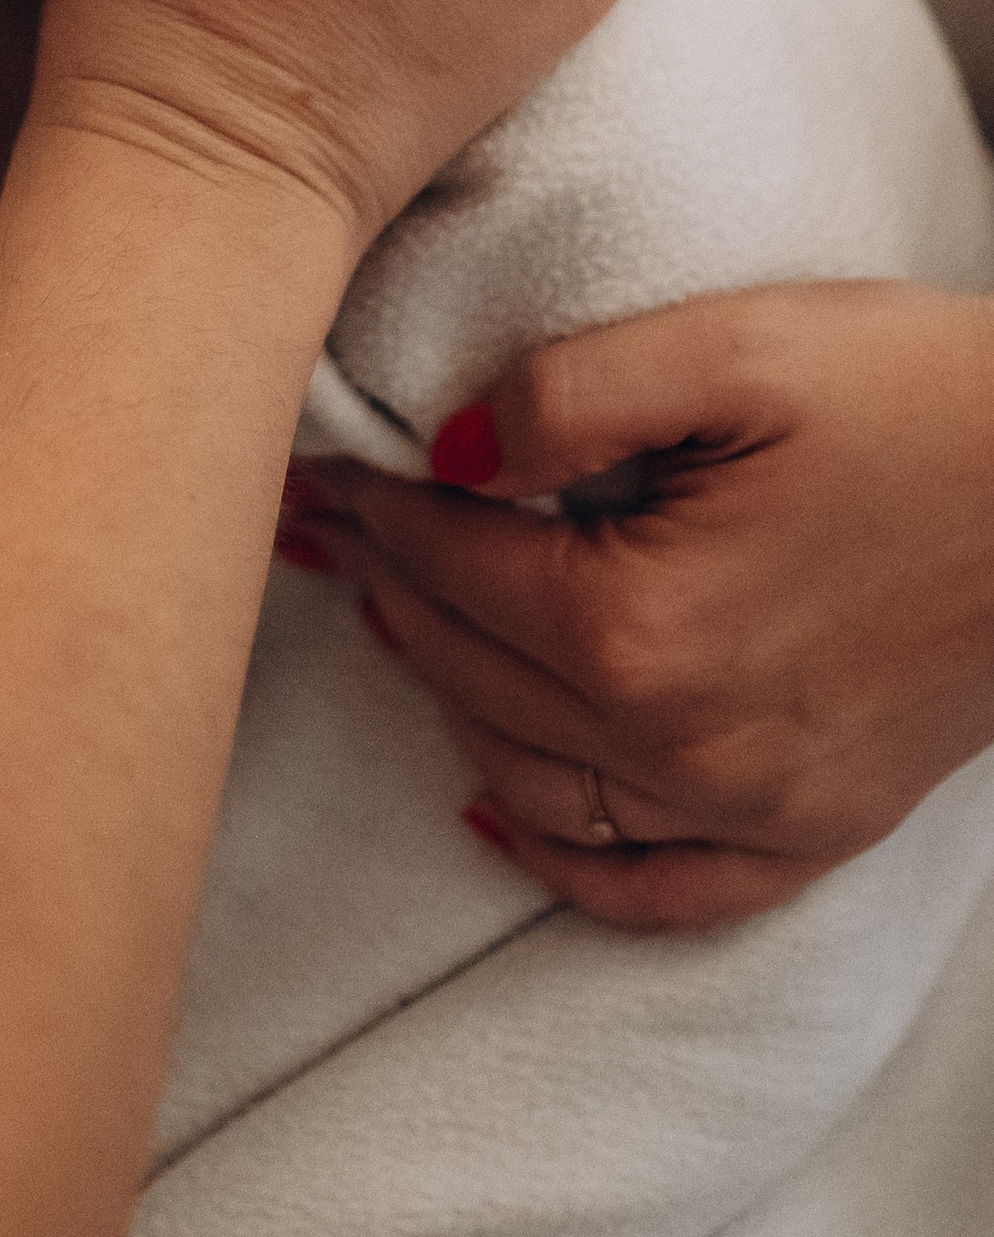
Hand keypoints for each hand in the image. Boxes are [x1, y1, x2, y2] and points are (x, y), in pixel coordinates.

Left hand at [285, 282, 993, 928]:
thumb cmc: (928, 398)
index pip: (449, 568)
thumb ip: (566, 394)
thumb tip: (443, 446)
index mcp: (640, 626)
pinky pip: (658, 890)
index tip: (308, 472)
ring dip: (448, 699)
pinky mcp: (814, 832)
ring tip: (395, 618)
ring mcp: (751, 805)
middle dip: (389, 591)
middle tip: (328, 533)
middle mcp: (681, 743)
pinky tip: (498, 813)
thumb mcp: (739, 346)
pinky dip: (564, 864)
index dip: (370, 510)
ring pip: (536, 779)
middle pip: (475, 670)